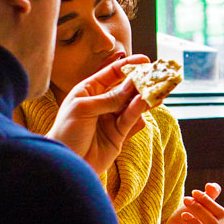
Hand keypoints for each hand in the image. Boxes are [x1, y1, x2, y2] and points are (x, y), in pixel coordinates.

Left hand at [48, 56, 147, 174]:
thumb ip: (109, 99)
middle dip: (141, 82)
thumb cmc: (66, 131)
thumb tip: (132, 86)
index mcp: (89, 90)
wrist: (66, 162)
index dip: (128, 66)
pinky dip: (138, 114)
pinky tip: (142, 108)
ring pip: (132, 105)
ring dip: (144, 98)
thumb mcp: (84, 109)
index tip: (145, 61)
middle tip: (157, 77)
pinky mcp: (119, 135)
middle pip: (126, 88)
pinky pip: (132, 121)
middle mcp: (102, 102)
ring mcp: (111, 118)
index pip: (112, 73)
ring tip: (155, 93)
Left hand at [157, 182, 223, 223]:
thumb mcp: (196, 204)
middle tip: (186, 200)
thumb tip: (212, 185)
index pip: (221, 213)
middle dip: (199, 209)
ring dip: (196, 223)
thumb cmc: (187, 217)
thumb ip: (207, 195)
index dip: (209, 201)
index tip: (194, 191)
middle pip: (213, 223)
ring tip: (184, 214)